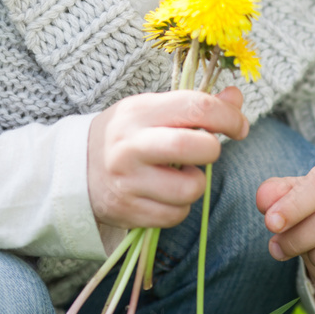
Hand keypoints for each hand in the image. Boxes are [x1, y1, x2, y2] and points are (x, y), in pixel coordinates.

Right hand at [88, 85, 248, 229]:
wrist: (76, 168)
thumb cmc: (127, 133)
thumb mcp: (154, 109)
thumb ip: (195, 104)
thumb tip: (235, 98)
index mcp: (140, 111)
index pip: (196, 106)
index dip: (228, 117)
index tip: (239, 126)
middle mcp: (131, 145)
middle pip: (194, 147)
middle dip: (213, 150)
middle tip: (208, 150)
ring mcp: (127, 181)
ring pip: (190, 189)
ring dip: (196, 183)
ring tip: (181, 175)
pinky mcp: (127, 211)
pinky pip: (175, 215)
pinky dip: (180, 206)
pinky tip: (166, 193)